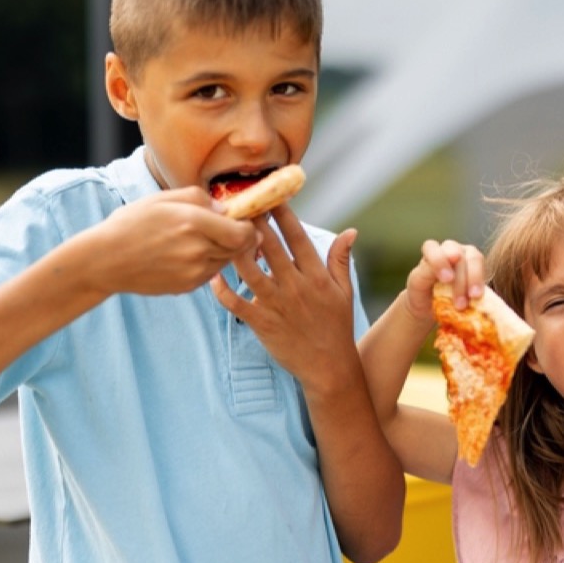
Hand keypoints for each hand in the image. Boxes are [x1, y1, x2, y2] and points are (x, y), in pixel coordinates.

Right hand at [84, 188, 260, 295]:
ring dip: (225, 250)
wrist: (106, 260)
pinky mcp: (188, 286)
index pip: (244, 232)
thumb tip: (225, 208)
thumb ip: (199, 198)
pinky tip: (190, 253)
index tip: (245, 219)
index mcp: (193, 222)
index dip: (250, 226)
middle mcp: (198, 249)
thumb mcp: (162, 199)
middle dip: (241, 237)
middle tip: (231, 228)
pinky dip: (209, 263)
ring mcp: (194, 271)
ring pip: (227, 261)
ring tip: (205, 239)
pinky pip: (211, 273)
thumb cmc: (131, 224)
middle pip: (241, 248)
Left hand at [211, 204, 357, 392]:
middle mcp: (295, 286)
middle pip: (270, 246)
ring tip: (221, 232)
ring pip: (250, 270)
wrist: (329, 367)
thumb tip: (351, 231)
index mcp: (316, 276)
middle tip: (238, 202)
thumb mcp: (345, 291)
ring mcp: (277, 305)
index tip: (271, 195)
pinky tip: (212, 276)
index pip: (297, 237)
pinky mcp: (262, 323)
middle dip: (253, 222)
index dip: (283, 214)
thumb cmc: (337, 327)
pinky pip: (237, 304)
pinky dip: (222, 291)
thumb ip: (341, 259)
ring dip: (234, 249)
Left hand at [402, 239, 484, 320]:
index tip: (447, 280)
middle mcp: (449, 249)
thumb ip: (427, 271)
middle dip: (460, 280)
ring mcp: (466, 255)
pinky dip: (481, 283)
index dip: (440, 261)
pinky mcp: (478, 266)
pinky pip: (483, 269)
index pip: (432, 248)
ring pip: (474, 258)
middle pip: (458, 255)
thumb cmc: (422, 293)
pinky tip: (479, 297)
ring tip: (473, 298)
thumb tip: (448, 264)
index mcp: (431, 251)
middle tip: (460, 303)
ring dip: (474, 279)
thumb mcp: (417, 285)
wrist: (430, 306)